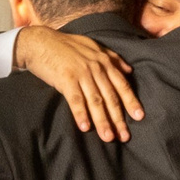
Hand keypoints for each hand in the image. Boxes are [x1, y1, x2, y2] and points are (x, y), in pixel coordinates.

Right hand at [16, 27, 141, 141]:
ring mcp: (81, 73)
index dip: (131, 101)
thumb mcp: (92, 47)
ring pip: (95, 101)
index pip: (122, 84)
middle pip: (111, 97)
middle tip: (124, 136)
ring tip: (108, 138)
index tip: (140, 117)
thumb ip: (112, 58)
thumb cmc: (66, 46)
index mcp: (104, 61)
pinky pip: (76, 99)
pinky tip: (85, 128)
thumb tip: (129, 70)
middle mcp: (96, 67)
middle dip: (118, 118)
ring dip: (102, 121)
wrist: (40, 41)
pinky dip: (81, 114)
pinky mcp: (66, 79)